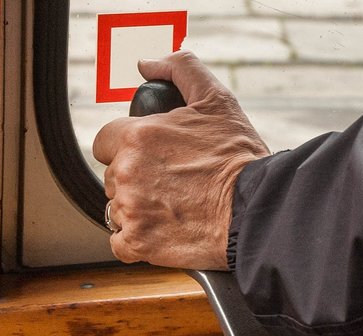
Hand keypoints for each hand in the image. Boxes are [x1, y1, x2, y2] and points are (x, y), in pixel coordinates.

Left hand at [93, 52, 269, 268]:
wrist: (257, 210)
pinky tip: (164, 231)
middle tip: (171, 185)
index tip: (152, 159)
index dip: (128, 149)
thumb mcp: (215, 99)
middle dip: (136, 180)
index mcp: (137, 136)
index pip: (106, 142)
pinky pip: (121, 243)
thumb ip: (179, 69)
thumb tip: (146, 64)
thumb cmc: (239, 159)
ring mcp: (130, 210)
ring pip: (116, 209)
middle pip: (112, 177)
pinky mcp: (138, 243)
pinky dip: (137, 240)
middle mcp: (127, 173)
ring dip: (138, 210)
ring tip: (174, 209)